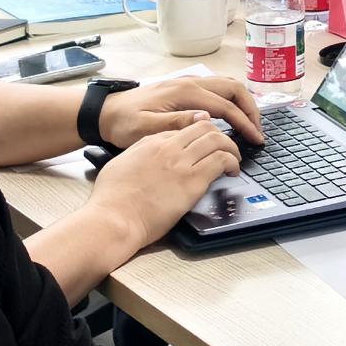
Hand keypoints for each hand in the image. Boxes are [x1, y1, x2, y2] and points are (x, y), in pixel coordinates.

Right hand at [91, 122, 243, 251]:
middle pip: (204, 127)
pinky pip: (221, 161)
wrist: (113, 219)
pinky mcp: (192, 182)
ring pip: (217, 140)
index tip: (204, 144)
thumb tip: (148, 152)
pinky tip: (232, 171)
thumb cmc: (111, 199)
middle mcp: (168, 148)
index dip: (198, 134)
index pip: (183, 128)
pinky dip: (232, 162)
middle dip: (219, 134)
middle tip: (225, 147)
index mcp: (150, 143)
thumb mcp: (119, 164)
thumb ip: (138, 153)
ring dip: (230, 147)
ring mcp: (181, 164)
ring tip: (234, 159)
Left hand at [100, 75, 264, 149]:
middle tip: (258, 131)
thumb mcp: (146, 128)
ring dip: (243, 102)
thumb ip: (176, 123)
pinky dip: (232, 100)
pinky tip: (231, 116)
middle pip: (233, 89)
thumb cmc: (124, 123)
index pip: (225, 106)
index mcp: (185, 92)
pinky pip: (218, 89)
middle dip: (251, 109)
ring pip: (227, 86)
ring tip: (250, 124)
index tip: (256, 139)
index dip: (244, 123)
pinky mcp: (185, 88)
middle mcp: (190, 83)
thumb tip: (206, 119)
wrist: (105, 112)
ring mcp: (188, 83)